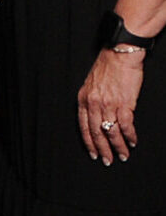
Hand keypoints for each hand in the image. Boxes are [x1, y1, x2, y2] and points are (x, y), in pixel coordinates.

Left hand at [78, 47, 144, 163]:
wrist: (119, 54)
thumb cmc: (107, 67)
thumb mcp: (91, 84)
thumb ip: (92, 100)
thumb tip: (96, 117)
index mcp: (84, 98)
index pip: (83, 125)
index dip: (89, 142)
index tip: (93, 154)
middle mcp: (94, 102)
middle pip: (96, 132)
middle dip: (103, 149)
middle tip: (108, 161)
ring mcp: (109, 103)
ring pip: (111, 132)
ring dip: (118, 146)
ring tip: (123, 155)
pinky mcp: (124, 103)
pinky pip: (126, 125)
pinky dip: (130, 136)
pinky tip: (133, 141)